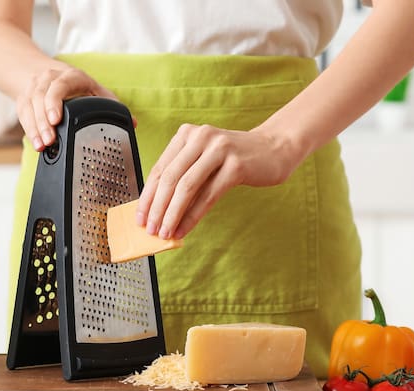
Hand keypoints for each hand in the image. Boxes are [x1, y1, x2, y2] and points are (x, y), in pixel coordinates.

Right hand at [16, 66, 117, 150]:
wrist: (47, 73)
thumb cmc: (77, 86)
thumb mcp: (96, 91)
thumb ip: (112, 106)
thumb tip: (133, 124)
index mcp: (71, 76)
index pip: (59, 85)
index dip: (55, 102)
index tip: (57, 120)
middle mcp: (50, 78)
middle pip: (41, 97)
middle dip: (44, 121)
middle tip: (50, 140)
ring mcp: (35, 87)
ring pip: (30, 105)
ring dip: (35, 127)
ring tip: (42, 145)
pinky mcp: (25, 98)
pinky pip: (23, 113)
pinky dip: (29, 129)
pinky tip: (36, 143)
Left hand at [136, 124, 302, 238]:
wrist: (274, 149)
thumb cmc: (235, 158)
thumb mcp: (204, 159)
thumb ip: (183, 176)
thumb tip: (158, 209)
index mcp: (187, 134)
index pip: (159, 168)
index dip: (147, 195)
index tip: (140, 217)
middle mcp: (200, 137)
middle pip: (169, 178)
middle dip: (156, 208)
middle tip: (150, 229)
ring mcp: (219, 149)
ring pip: (186, 187)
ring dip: (172, 214)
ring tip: (165, 232)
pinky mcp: (235, 165)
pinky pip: (208, 196)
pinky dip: (193, 216)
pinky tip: (185, 229)